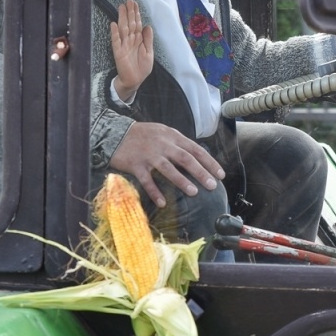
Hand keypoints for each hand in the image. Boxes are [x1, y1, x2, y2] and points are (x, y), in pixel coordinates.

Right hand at [109, 122, 225, 206]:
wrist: (114, 133)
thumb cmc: (142, 135)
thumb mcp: (162, 132)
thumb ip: (177, 143)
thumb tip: (195, 156)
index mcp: (171, 136)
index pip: (195, 149)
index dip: (209, 162)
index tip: (220, 174)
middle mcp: (162, 144)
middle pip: (185, 159)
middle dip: (201, 172)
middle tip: (212, 185)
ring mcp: (149, 155)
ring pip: (168, 169)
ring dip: (181, 181)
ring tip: (193, 192)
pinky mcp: (136, 165)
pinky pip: (147, 180)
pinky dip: (154, 192)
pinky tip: (162, 203)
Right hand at [110, 0, 154, 100]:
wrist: (135, 81)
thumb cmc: (141, 68)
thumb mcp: (149, 53)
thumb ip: (148, 40)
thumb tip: (148, 26)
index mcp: (138, 40)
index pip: (137, 23)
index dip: (136, 13)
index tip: (134, 3)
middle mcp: (130, 40)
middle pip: (130, 23)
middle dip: (129, 12)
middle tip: (129, 0)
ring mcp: (123, 45)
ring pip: (123, 29)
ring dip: (122, 18)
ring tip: (121, 7)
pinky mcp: (118, 52)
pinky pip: (116, 41)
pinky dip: (115, 33)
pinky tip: (113, 25)